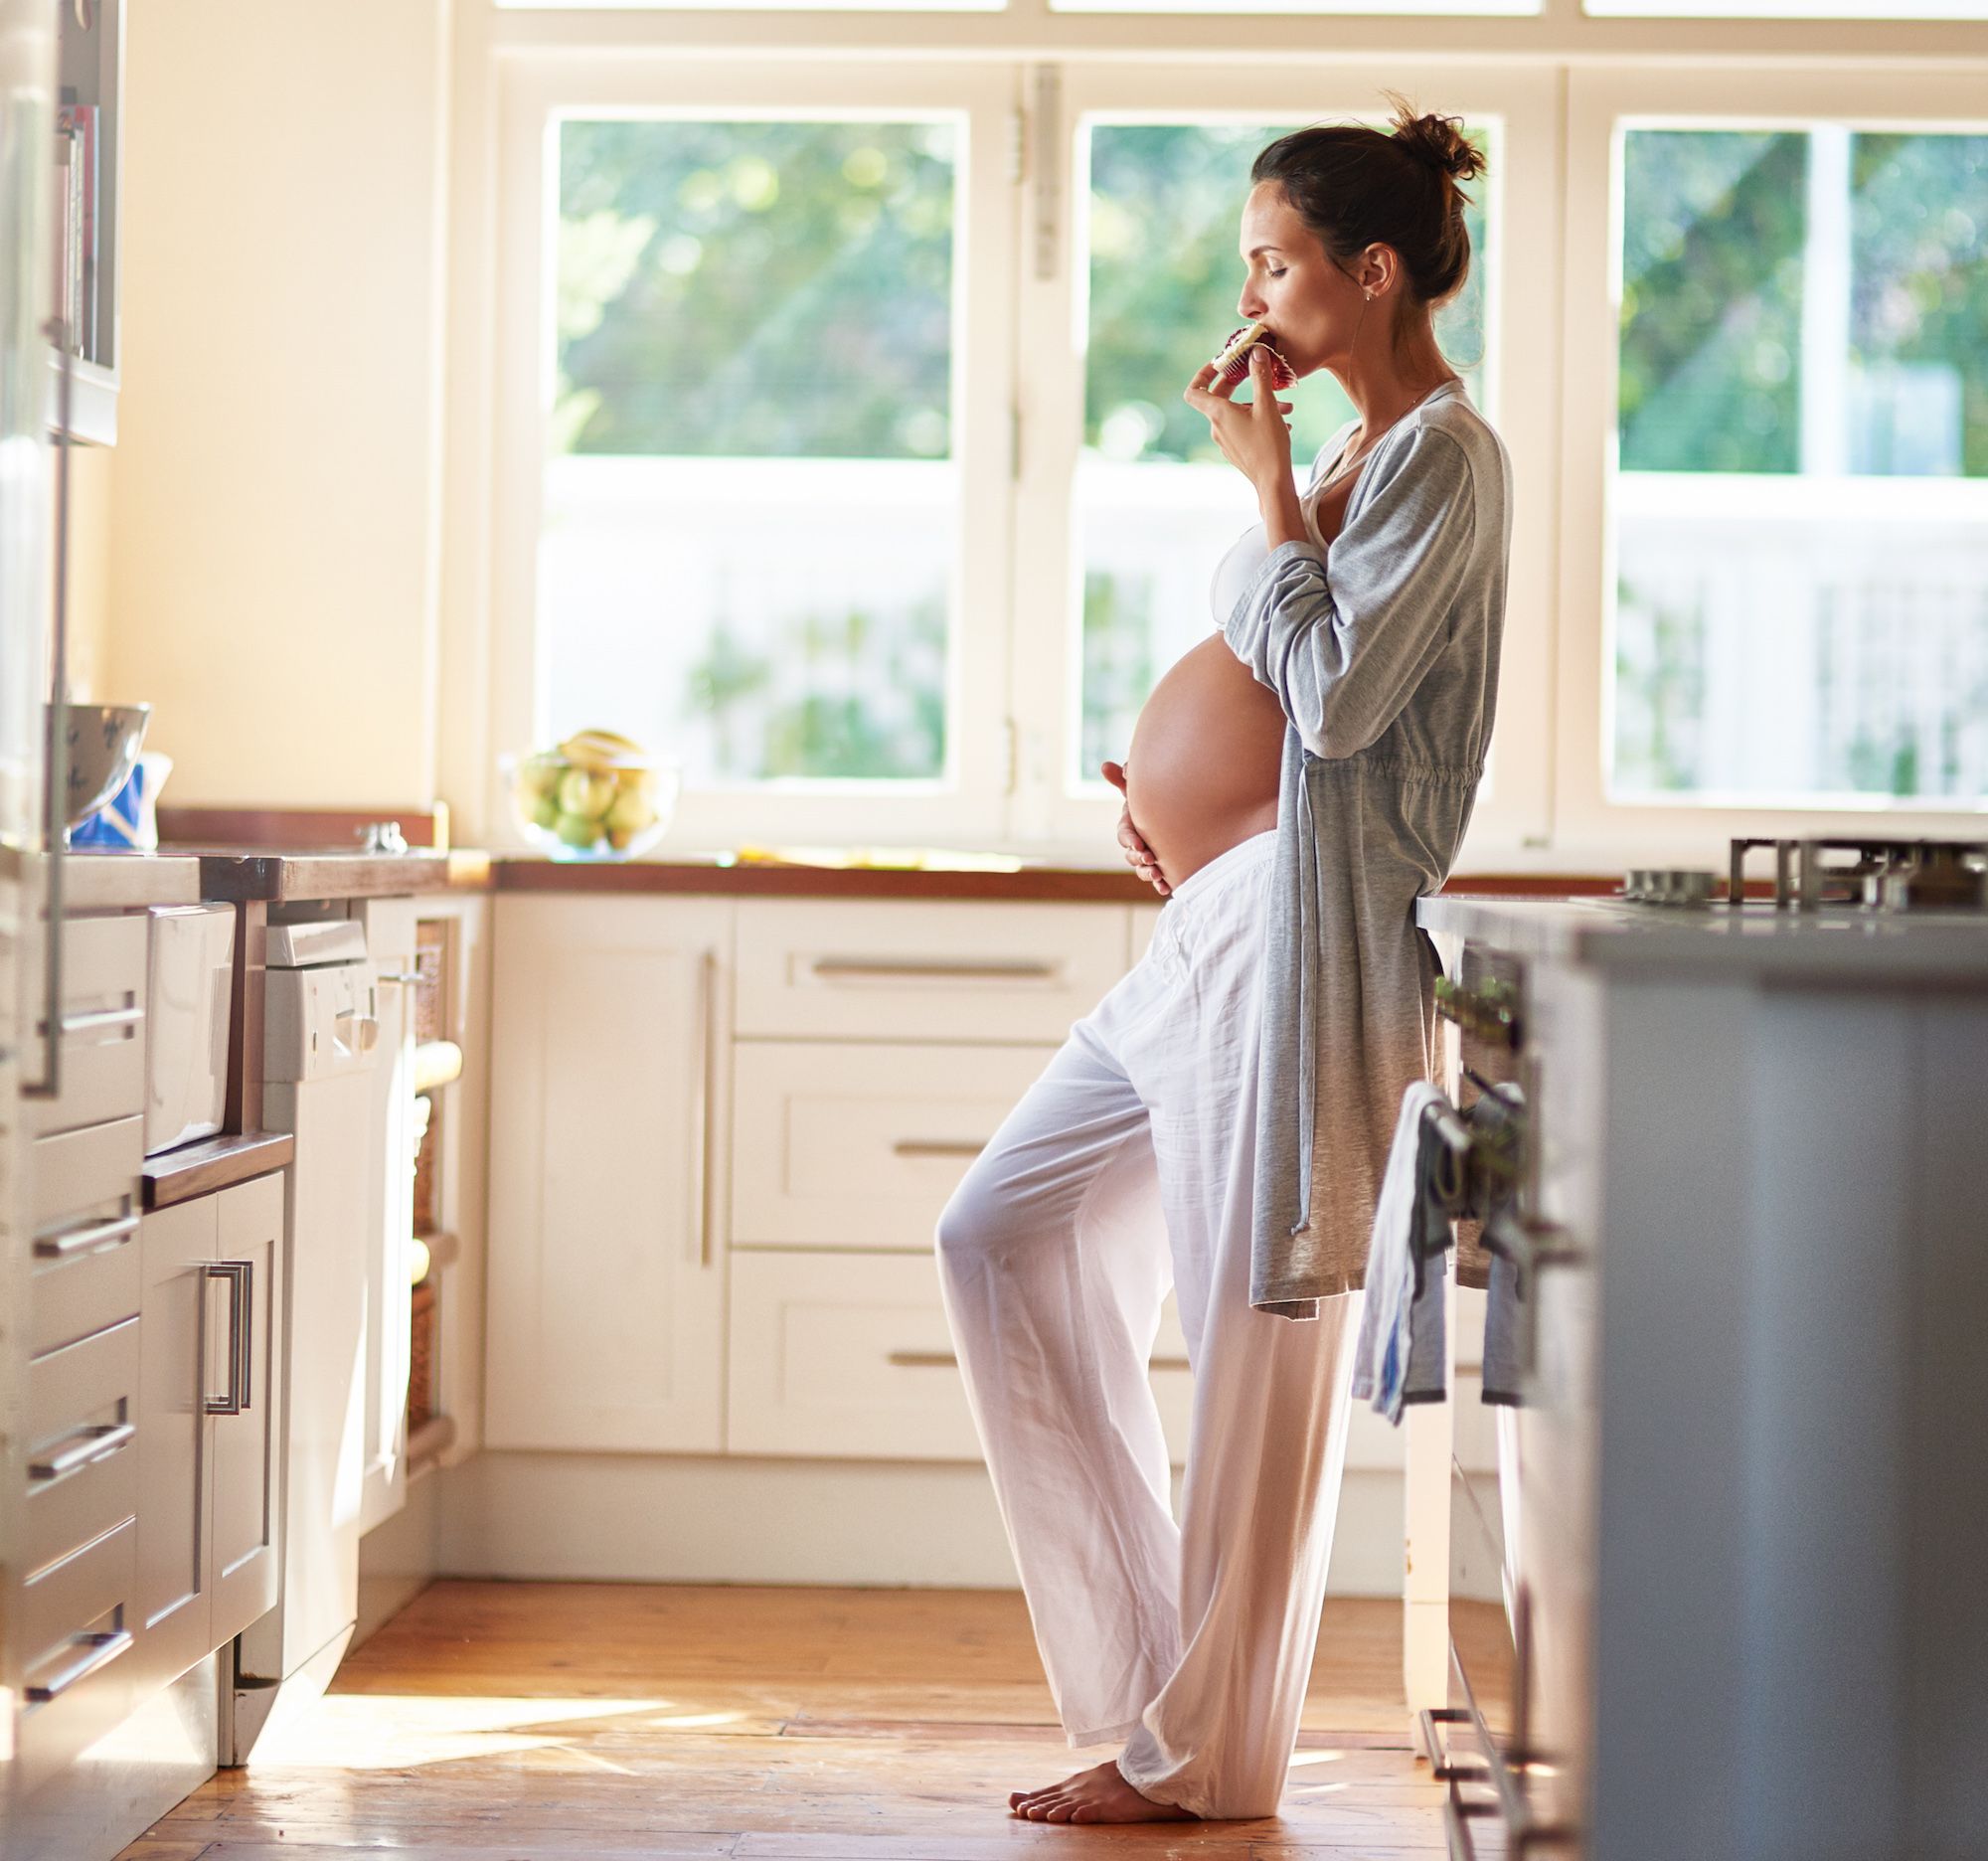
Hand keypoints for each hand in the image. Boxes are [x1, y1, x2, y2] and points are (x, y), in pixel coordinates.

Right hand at [1101, 760, 1169, 896]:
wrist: (1177, 810)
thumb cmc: (1152, 798)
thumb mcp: (1138, 789)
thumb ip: (1123, 779)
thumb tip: (1106, 766)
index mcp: (1129, 825)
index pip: (1124, 834)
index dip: (1130, 840)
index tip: (1138, 843)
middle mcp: (1136, 843)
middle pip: (1131, 855)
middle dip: (1139, 859)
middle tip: (1150, 859)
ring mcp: (1148, 856)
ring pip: (1142, 869)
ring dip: (1148, 873)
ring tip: (1158, 875)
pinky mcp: (1161, 866)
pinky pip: (1158, 880)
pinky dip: (1160, 886)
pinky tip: (1167, 889)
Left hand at [1182, 345, 1294, 491]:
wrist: (1273, 483)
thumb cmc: (1269, 444)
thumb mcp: (1267, 406)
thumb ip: (1260, 376)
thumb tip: (1255, 351)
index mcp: (1218, 414)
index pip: (1194, 391)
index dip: (1203, 374)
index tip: (1221, 365)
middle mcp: (1217, 427)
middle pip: (1218, 398)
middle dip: (1237, 383)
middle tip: (1254, 372)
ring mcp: (1225, 440)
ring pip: (1236, 413)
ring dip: (1258, 403)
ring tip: (1286, 405)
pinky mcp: (1236, 449)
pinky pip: (1242, 427)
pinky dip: (1259, 418)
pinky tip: (1284, 421)